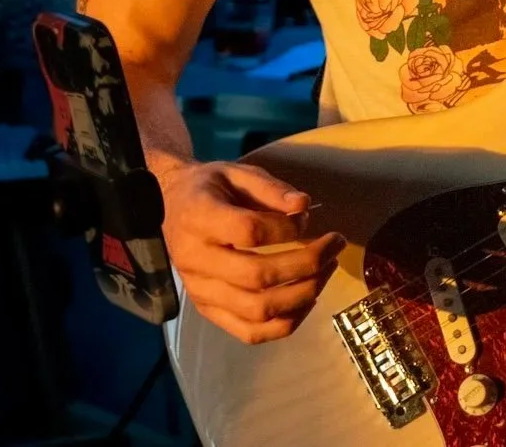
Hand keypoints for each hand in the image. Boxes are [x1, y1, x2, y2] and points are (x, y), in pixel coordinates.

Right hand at [159, 160, 344, 344]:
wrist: (170, 209)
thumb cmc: (210, 188)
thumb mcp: (237, 172)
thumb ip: (270, 188)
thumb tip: (304, 206)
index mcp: (199, 218)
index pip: (248, 232)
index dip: (286, 228)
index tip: (306, 217)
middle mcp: (196, 260)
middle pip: (257, 276)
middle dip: (307, 263)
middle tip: (335, 243)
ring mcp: (201, 292)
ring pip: (257, 310)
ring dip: (304, 294)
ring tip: (327, 269)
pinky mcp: (208, 311)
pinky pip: (250, 333)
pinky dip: (286, 324)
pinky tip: (308, 299)